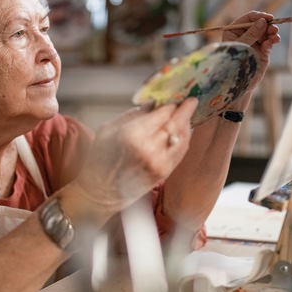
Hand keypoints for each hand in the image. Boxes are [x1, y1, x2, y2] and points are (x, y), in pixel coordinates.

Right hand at [71, 97, 198, 212]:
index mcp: (132, 135)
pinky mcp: (164, 173)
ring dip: (186, 124)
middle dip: (185, 110)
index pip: (162, 113)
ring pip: (182, 137)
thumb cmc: (99, 160)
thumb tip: (152, 104)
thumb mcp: (107, 130)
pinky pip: (180, 151)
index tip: (175, 98)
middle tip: (191, 101)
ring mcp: (159, 162)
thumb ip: (132, 115)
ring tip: (186, 115)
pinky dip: (183, 139)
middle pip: (176, 124)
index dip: (171, 104)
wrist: (100, 193)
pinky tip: (181, 132)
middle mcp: (149, 149)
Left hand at [222, 11, 280, 92]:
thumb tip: (262, 22)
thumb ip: (251, 34)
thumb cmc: (234, 63)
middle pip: (259, 24)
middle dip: (268, 25)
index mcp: (234, 31)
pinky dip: (272, 41)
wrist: (239, 83)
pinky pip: (269, 43)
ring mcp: (254, 43)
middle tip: (274, 28)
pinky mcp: (262, 51)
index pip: (248, 18)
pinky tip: (271, 43)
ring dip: (272, 33)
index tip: (269, 18)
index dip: (259, 16)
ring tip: (275, 37)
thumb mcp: (241, 45)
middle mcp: (244, 35)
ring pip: (266, 33)